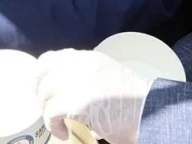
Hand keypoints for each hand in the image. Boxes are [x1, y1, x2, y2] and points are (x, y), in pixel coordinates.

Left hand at [34, 50, 148, 143]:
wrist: (149, 109)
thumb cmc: (132, 99)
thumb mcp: (107, 75)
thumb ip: (86, 75)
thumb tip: (66, 92)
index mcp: (85, 57)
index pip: (49, 59)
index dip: (42, 77)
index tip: (44, 91)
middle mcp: (78, 63)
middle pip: (42, 76)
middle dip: (41, 95)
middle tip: (50, 110)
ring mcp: (76, 80)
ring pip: (44, 94)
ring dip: (48, 111)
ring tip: (59, 123)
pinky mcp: (76, 101)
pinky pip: (51, 113)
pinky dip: (54, 126)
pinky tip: (64, 133)